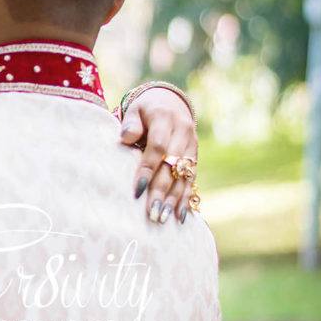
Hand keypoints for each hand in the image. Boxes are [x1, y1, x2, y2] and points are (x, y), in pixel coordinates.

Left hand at [119, 86, 197, 223]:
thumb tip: (125, 138)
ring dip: (173, 199)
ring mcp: (191, 144)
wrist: (170, 101)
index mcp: (165, 119)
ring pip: (184, 175)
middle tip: (151, 213)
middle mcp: (182, 132)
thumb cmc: (144, 110)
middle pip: (172, 166)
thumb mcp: (135, 110)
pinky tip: (180, 216)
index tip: (138, 190)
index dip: (148, 169)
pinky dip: (185, 198)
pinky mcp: (195, 155)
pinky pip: (191, 178)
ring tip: (162, 218)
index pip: (158, 147)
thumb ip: (130, 123)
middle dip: (161, 191)